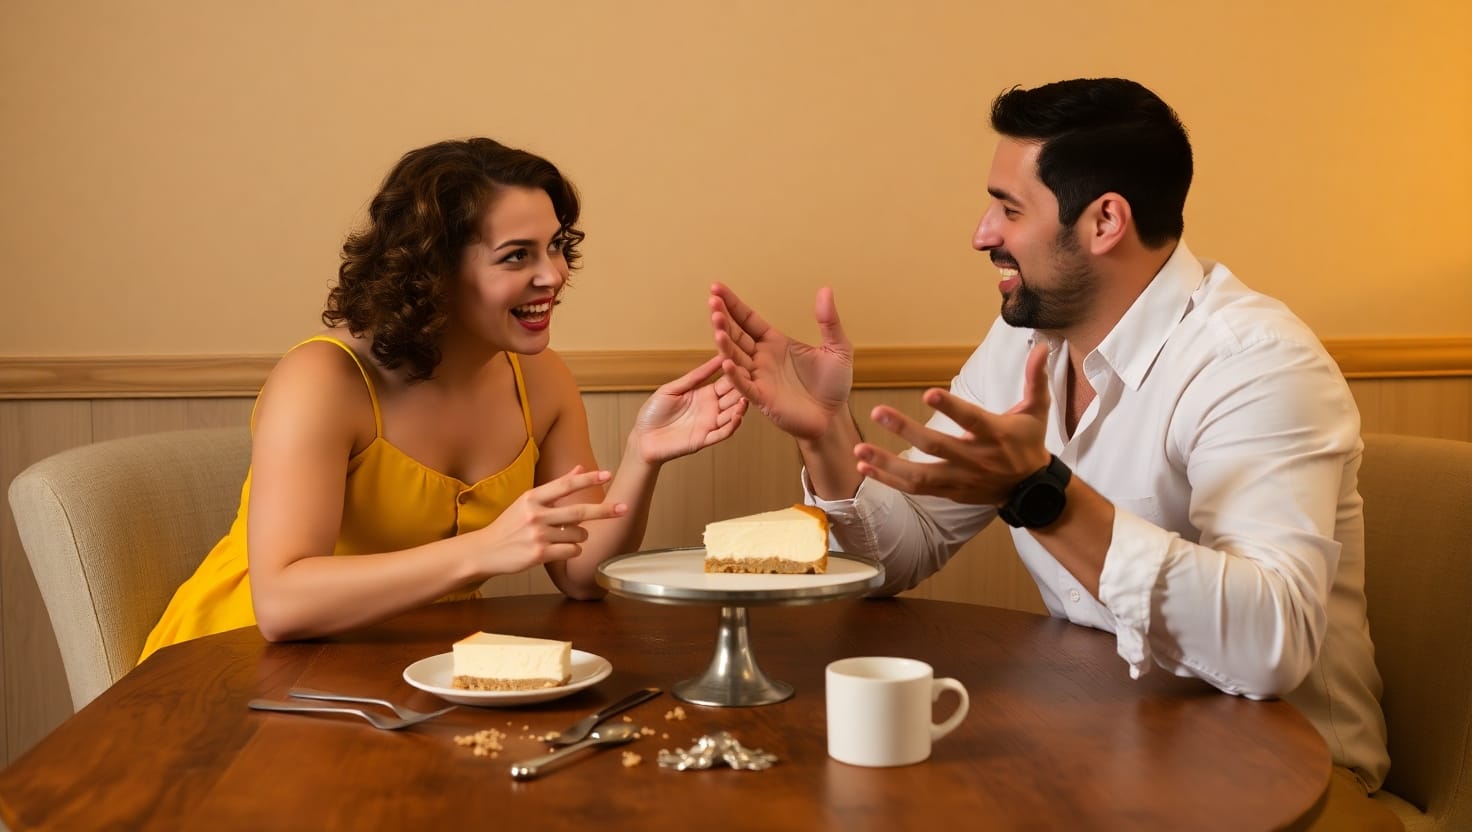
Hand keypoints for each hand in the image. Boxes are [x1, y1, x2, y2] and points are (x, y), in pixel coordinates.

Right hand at [473, 466, 627, 572]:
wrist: (484, 550)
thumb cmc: (509, 525)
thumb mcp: (528, 501)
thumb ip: (555, 487)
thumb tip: (580, 468)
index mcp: (532, 497)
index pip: (565, 485)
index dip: (589, 479)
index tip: (608, 474)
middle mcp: (535, 514)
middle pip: (579, 511)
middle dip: (604, 510)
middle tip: (623, 509)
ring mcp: (537, 535)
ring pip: (578, 534)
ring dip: (581, 536)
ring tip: (565, 536)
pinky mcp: (539, 555)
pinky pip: (572, 550)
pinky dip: (573, 550)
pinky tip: (560, 549)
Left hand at [631, 355, 747, 463]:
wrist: (642, 437)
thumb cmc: (654, 412)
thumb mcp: (673, 388)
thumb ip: (695, 376)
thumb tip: (716, 358)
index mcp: (704, 393)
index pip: (726, 382)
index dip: (735, 373)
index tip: (745, 362)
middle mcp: (711, 408)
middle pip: (733, 397)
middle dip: (742, 388)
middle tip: (752, 379)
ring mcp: (709, 424)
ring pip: (732, 414)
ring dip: (741, 407)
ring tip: (746, 398)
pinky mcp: (705, 439)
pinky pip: (723, 433)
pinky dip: (732, 425)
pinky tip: (738, 416)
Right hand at [708, 282, 852, 439]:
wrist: (833, 417)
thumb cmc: (833, 384)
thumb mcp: (837, 348)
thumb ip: (829, 321)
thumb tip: (825, 290)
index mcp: (775, 342)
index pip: (747, 319)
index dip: (732, 304)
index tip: (716, 287)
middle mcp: (762, 358)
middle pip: (736, 334)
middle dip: (723, 318)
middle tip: (712, 301)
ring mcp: (759, 378)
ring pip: (735, 357)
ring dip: (725, 342)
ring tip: (717, 325)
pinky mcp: (762, 398)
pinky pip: (744, 385)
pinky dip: (734, 374)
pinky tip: (726, 361)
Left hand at [854, 342, 1052, 503]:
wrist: (1030, 490)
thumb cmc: (1029, 444)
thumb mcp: (1037, 411)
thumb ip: (1035, 379)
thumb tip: (1042, 346)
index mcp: (995, 434)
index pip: (970, 419)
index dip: (950, 407)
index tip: (928, 392)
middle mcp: (975, 459)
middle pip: (937, 446)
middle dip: (906, 430)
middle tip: (878, 412)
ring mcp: (960, 479)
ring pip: (920, 474)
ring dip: (888, 463)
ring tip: (859, 449)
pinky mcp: (948, 492)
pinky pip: (914, 488)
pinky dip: (888, 480)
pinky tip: (865, 466)